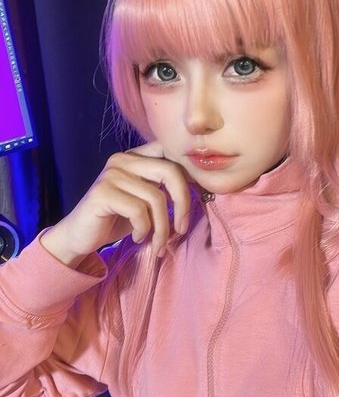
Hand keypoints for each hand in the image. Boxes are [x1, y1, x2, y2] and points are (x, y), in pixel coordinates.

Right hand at [40, 143, 190, 266]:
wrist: (80, 236)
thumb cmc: (117, 219)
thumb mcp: (145, 200)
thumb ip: (164, 187)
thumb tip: (200, 187)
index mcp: (135, 156)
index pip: (171, 153)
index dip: (189, 174)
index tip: (198, 198)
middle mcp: (123, 159)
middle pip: (170, 172)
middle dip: (183, 203)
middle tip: (182, 229)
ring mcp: (111, 174)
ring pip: (156, 199)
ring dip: (162, 228)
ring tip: (157, 243)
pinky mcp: (102, 193)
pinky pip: (139, 211)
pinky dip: (144, 230)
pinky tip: (137, 237)